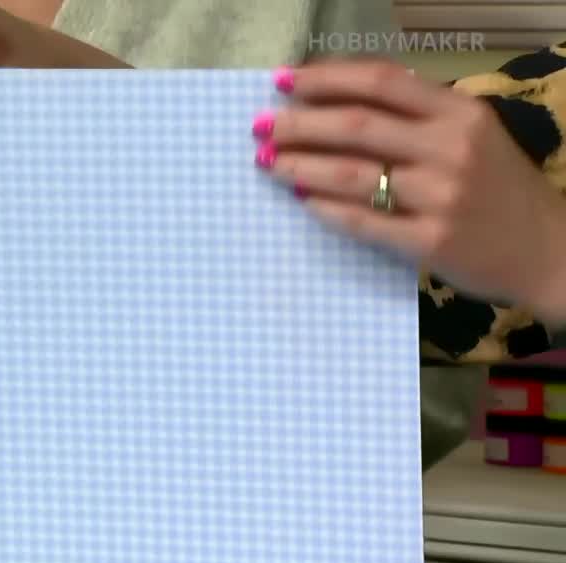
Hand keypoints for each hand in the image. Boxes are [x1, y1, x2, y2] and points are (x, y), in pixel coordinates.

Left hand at [255, 61, 565, 322]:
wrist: (546, 249)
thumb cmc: (497, 186)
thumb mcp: (471, 134)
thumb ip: (416, 114)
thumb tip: (336, 99)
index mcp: (459, 112)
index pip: (381, 82)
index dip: (325, 78)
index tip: (282, 81)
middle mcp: (451, 148)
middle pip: (357, 126)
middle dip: (299, 123)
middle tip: (261, 126)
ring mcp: (441, 197)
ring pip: (352, 174)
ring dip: (300, 164)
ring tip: (267, 160)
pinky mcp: (431, 241)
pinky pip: (364, 221)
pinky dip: (326, 208)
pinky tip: (302, 198)